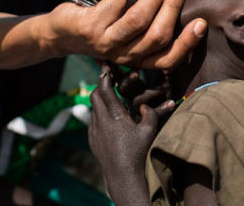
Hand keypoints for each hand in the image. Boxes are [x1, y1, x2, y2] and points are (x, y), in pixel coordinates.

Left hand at [40, 0, 206, 68]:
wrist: (62, 32)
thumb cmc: (104, 25)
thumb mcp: (128, 31)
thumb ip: (150, 22)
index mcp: (138, 59)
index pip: (168, 59)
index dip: (187, 43)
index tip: (201, 22)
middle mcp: (124, 56)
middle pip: (157, 35)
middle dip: (172, 7)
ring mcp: (107, 43)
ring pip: (138, 21)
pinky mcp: (91, 28)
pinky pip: (116, 4)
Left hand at [89, 64, 174, 202]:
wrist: (123, 176)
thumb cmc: (138, 153)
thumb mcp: (148, 131)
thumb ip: (151, 114)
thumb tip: (151, 104)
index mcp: (114, 115)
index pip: (105, 90)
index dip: (105, 77)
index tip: (105, 67)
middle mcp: (101, 121)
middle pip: (94, 95)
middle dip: (101, 86)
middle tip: (108, 80)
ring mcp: (94, 131)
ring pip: (93, 108)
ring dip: (100, 101)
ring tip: (110, 97)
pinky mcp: (92, 140)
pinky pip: (93, 121)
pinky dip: (99, 114)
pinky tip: (109, 118)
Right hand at [110, 64, 170, 122]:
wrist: (150, 127)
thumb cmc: (154, 99)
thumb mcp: (146, 84)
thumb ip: (143, 69)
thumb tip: (145, 42)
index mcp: (127, 88)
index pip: (118, 76)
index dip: (116, 68)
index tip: (116, 59)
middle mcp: (130, 99)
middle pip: (123, 88)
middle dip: (128, 80)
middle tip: (135, 73)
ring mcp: (137, 111)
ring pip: (137, 101)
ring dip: (151, 91)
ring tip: (166, 86)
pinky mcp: (147, 122)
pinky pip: (153, 115)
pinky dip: (162, 108)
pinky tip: (171, 102)